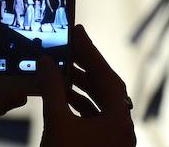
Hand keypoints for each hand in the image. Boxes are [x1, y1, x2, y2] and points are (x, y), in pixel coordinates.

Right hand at [38, 24, 135, 146]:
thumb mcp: (56, 123)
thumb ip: (53, 88)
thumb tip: (46, 60)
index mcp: (119, 121)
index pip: (107, 76)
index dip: (90, 52)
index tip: (76, 32)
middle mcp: (122, 129)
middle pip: (105, 87)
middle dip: (85, 66)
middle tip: (67, 45)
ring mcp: (114, 140)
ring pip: (99, 102)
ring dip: (80, 84)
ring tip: (60, 66)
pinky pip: (94, 117)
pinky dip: (78, 103)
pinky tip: (61, 93)